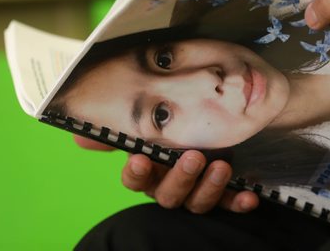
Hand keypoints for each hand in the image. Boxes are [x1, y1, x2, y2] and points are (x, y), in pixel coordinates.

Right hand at [74, 135, 259, 213]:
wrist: (208, 131)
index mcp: (149, 171)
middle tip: (192, 157)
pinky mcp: (221, 194)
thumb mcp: (147, 125)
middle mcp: (169, 186)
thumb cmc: (171, 130)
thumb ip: (117, 130)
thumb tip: (79, 138)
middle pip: (167, 195)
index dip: (136, 173)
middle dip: (179, 178)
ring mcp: (196, 192)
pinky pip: (228, 204)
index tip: (140, 158)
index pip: (135, 179)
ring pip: (197, 202)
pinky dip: (238, 201)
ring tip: (221, 167)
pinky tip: (250, 196)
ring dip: (209, 188)